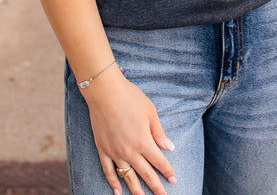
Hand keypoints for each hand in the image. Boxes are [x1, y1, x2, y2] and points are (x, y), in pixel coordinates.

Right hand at [83, 66, 176, 194]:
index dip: (167, 171)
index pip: (159, 161)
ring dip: (136, 190)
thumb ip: (159, 132)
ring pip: (128, 177)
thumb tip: (169, 147)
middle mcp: (130, 151)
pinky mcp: (103, 150)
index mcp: (144, 141)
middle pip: (146, 174)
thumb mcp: (150, 112)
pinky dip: (113, 183)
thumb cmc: (130, 98)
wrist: (104, 92)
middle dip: (156, 187)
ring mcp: (115, 152)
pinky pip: (108, 171)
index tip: (174, 180)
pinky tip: (118, 192)